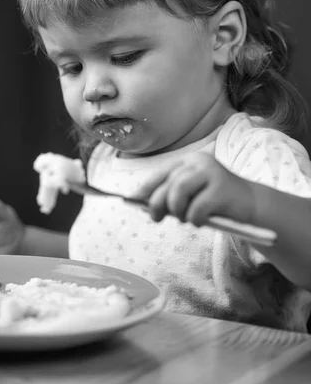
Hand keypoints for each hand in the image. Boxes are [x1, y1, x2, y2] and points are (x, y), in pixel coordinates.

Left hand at [135, 152, 255, 225]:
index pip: (161, 173)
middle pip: (168, 183)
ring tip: (185, 219)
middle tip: (157, 219)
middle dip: (157, 204)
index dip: (145, 188)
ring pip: (179, 191)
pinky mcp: (222, 189)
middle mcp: (199, 162)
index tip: (132, 200)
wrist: (251, 206)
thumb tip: (144, 205)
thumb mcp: (191, 196)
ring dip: (177, 210)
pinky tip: (200, 222)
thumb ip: (171, 197)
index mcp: (189, 162)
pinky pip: (197, 208)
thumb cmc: (215, 203)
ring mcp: (212, 173)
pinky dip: (194, 219)